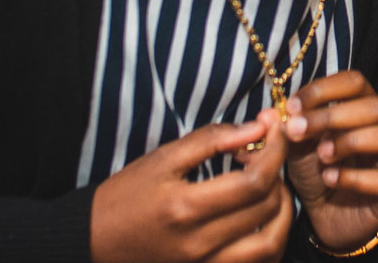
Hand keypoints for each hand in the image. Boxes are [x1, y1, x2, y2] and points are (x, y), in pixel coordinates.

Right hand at [91, 115, 291, 262]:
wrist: (96, 239)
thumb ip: (211, 140)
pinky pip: (256, 262)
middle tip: (265, 152)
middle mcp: (199, 242)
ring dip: (282, 210)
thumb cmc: (127, 194)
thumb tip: (257, 128)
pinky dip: (270, 237)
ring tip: (269, 185)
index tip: (274, 128)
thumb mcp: (163, 158)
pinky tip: (261, 214)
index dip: (275, 151)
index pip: (254, 181)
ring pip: (270, 243)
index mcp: (186, 208)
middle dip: (278, 173)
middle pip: (267, 209)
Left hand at [284, 70, 377, 252]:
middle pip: (375, 106)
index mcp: (361, 105)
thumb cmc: (315, 171)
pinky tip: (330, 179)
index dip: (324, 89)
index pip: (355, 82)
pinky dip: (356, 178)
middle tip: (298, 131)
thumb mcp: (296, 147)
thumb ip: (285, 128)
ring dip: (353, 142)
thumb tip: (267, 115)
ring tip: (322, 155)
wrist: (324, 216)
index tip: (292, 106)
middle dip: (333, 116)